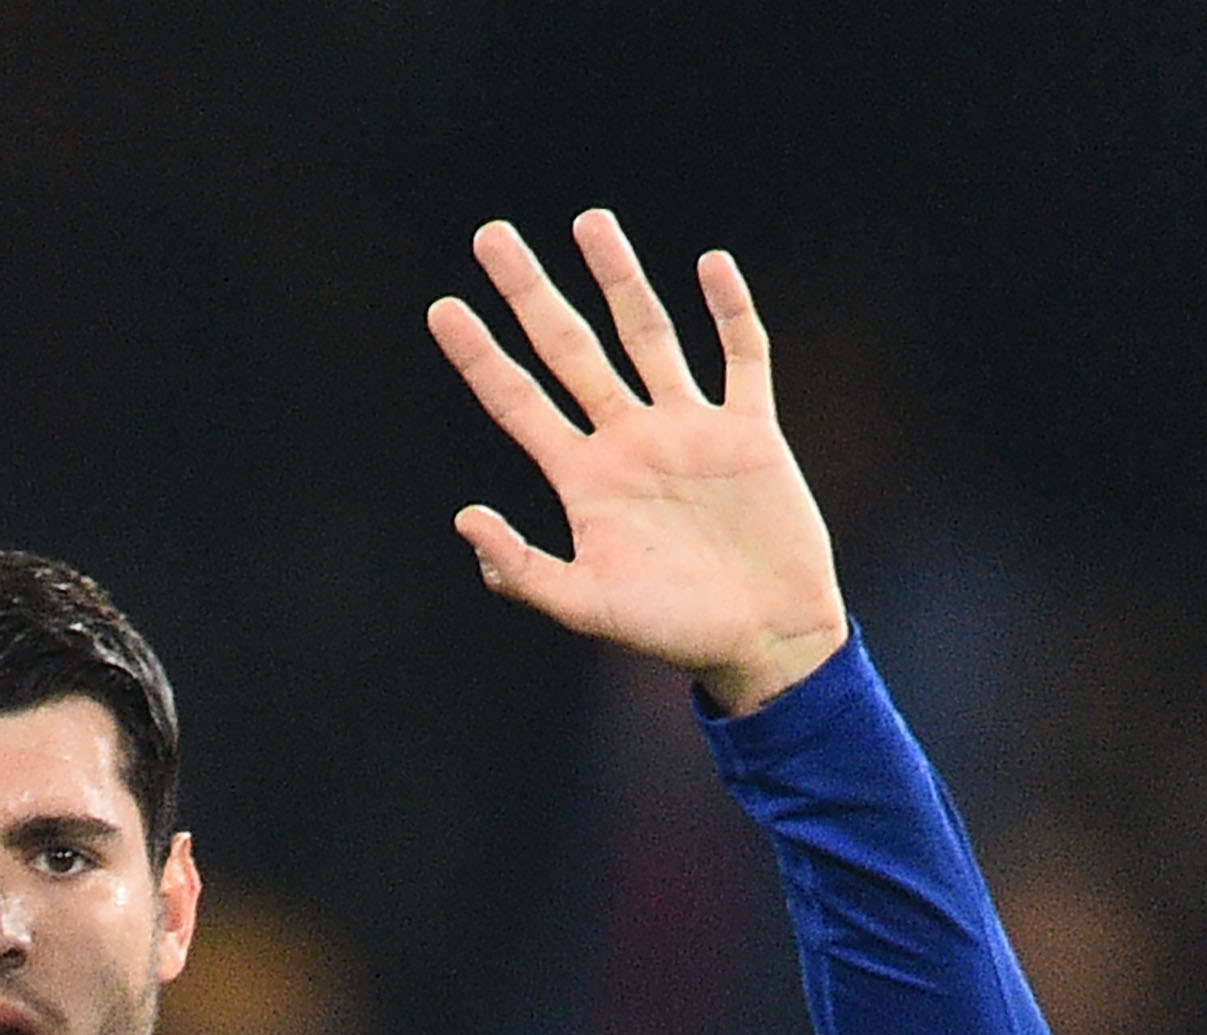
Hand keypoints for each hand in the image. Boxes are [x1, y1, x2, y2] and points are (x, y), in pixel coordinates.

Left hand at [430, 215, 846, 713]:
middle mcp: (628, 441)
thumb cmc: (672, 632)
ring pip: (647, 335)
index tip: (441, 308)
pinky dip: (729, 312)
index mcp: (583, 480)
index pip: (518, 402)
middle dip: (530, 294)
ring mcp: (688, 430)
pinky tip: (710, 265)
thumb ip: (524, 570)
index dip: (480, 357)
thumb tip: (465, 517)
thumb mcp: (587, 608)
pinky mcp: (749, 433)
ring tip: (588, 221)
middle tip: (490, 235)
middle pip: (570, 350)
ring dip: (619, 280)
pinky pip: (741, 359)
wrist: (765, 642)